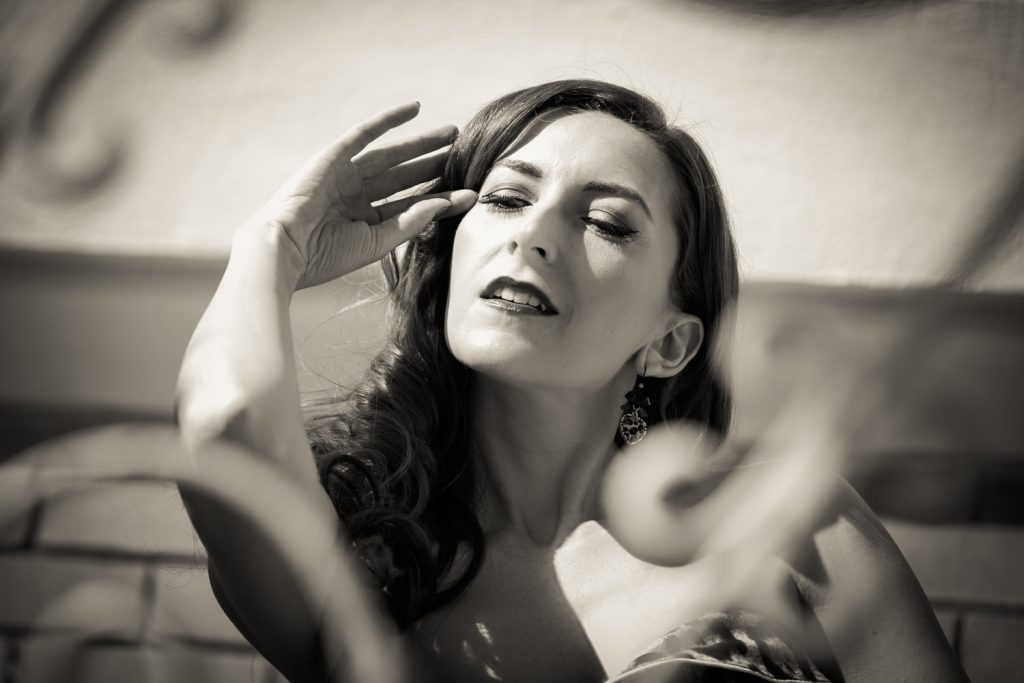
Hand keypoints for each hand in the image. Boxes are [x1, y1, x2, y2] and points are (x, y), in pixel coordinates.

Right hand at [248, 102, 476, 289]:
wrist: (284, 248)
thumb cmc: (325, 255)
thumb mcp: (376, 242)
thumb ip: (411, 222)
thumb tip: (446, 203)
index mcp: (365, 221)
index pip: (410, 205)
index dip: (440, 199)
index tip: (470, 193)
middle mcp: (357, 196)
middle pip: (405, 176)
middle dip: (434, 164)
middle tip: (464, 152)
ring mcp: (346, 174)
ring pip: (393, 155)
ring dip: (421, 142)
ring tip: (452, 133)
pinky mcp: (334, 155)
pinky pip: (366, 132)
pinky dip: (389, 119)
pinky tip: (415, 108)